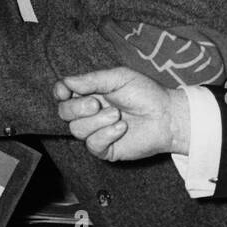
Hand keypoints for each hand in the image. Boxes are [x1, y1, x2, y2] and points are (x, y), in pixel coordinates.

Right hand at [53, 67, 188, 160]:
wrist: (167, 116)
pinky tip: (121, 128)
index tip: (65, 92)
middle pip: (64, 112)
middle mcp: (89, 114)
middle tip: (97, 104)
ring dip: (97, 121)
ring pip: (77, 130)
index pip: (63, 94)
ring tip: (118, 116)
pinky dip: (106, 135)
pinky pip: (92, 144)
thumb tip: (66, 82)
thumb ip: (92, 79)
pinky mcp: (104, 148)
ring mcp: (95, 132)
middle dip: (77, 108)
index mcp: (90, 94)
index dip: (60, 93)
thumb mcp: (119, 78)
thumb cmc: (146, 94)